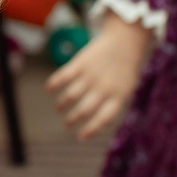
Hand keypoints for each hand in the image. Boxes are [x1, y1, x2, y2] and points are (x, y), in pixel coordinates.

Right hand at [47, 14, 150, 139]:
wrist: (125, 40)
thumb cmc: (125, 67)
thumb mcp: (127, 87)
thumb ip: (114, 103)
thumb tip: (97, 123)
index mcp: (119, 96)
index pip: (103, 119)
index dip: (90, 130)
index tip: (80, 137)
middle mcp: (104, 88)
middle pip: (83, 110)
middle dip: (72, 120)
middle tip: (67, 124)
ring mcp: (91, 75)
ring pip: (70, 96)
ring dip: (61, 105)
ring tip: (59, 108)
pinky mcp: (80, 63)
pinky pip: (62, 77)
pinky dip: (53, 85)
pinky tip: (49, 89)